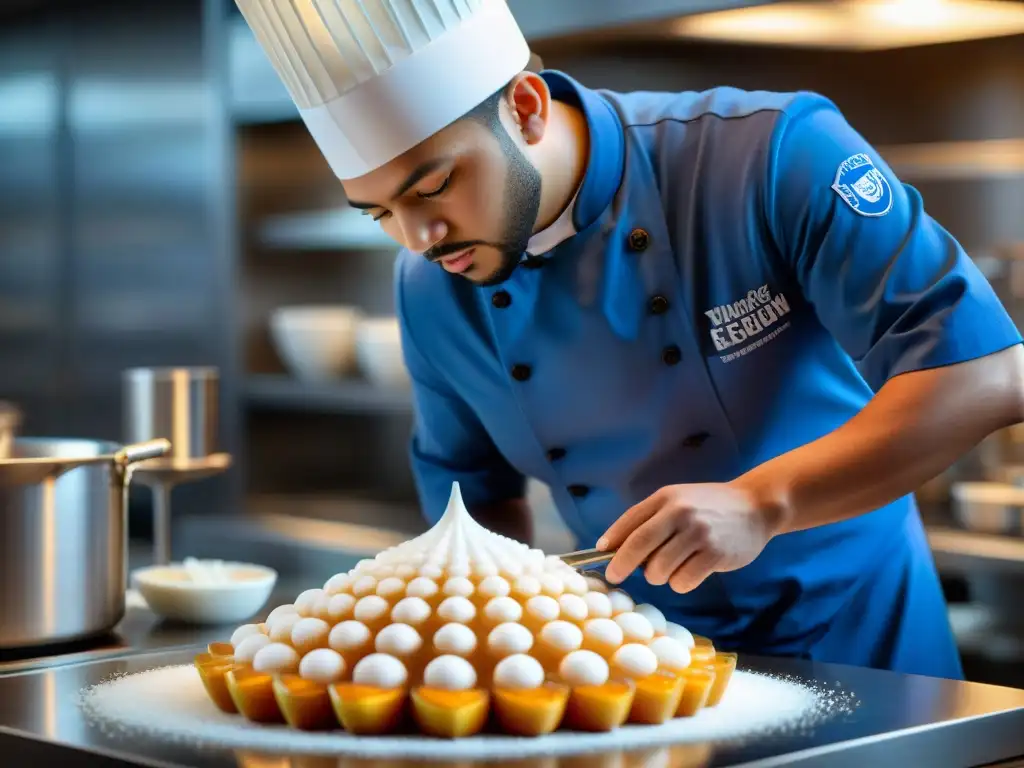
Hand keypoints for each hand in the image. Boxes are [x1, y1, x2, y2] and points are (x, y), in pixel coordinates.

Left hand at [596, 481, 780, 592]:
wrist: (756, 506)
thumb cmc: (709, 507)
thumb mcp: (677, 501)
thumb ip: (648, 519)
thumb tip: (612, 547)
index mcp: (666, 498)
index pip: (631, 522)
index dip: (612, 541)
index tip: (600, 556)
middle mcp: (680, 513)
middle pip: (639, 546)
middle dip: (622, 565)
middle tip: (615, 576)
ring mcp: (698, 534)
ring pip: (659, 569)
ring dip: (658, 576)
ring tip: (671, 566)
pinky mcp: (714, 555)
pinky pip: (682, 582)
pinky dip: (680, 584)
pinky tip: (690, 572)